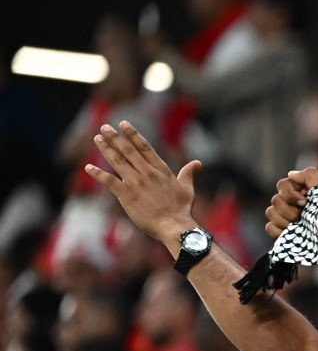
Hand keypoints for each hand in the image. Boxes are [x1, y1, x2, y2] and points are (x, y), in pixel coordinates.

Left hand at [85, 121, 198, 248]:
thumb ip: (188, 174)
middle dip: (115, 138)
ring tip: (97, 139)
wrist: (174, 226)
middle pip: (128, 151)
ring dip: (106, 149)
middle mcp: (148, 173)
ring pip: (118, 162)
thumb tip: (197, 163)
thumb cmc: (182, 209)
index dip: (133, 134)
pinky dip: (98, 174)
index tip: (124, 124)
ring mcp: (137, 183)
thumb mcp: (187, 189)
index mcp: (161, 170)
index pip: (145, 147)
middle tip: (105, 127)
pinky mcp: (127, 195)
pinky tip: (88, 168)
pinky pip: (110, 182)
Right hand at [265, 166, 317, 237]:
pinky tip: (292, 231)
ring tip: (300, 225)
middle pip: (275, 200)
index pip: (282, 185)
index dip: (291, 194)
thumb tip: (291, 174)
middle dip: (291, 210)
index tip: (305, 202)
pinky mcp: (279, 231)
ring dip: (286, 220)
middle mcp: (288, 202)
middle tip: (304, 216)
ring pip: (271, 212)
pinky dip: (280, 230)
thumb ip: (309, 176)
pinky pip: (270, 227)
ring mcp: (282, 216)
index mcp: (297, 190)